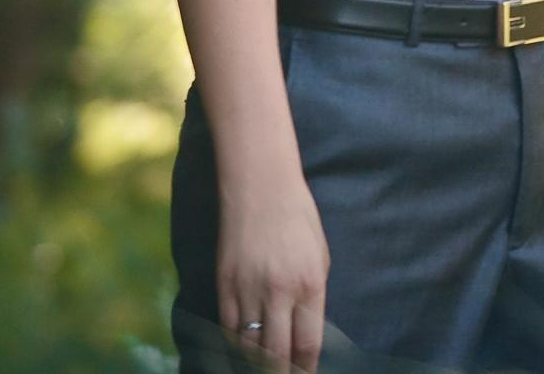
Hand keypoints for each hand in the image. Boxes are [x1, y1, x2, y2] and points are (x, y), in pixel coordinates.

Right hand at [217, 174, 329, 370]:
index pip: (308, 343)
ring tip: (265, 369)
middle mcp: (279, 292)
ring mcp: (248, 290)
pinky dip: (234, 345)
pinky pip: (227, 328)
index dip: (306, 368)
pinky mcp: (224, 284)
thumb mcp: (319, 256)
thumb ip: (313, 294)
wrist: (260, 187)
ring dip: (257, 364)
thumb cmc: (298, 218)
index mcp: (311, 284)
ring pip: (249, 346)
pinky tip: (241, 352)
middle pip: (276, 354)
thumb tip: (306, 329)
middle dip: (281, 373)